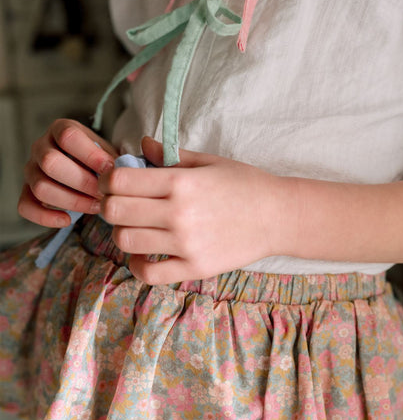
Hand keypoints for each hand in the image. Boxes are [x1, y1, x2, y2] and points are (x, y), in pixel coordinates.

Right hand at [18, 119, 117, 226]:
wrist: (88, 170)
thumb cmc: (101, 161)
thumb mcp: (109, 152)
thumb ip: (114, 158)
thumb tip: (121, 171)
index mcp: (61, 129)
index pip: (68, 136)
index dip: (90, 155)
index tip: (111, 170)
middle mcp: (41, 146)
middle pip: (50, 162)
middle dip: (82, 182)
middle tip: (103, 193)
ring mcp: (31, 169)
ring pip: (40, 187)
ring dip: (71, 201)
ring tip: (95, 206)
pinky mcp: (26, 191)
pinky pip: (26, 206)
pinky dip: (45, 217)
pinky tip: (67, 220)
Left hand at [98, 137, 288, 282]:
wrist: (279, 217)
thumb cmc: (245, 184)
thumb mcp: (209, 161)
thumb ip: (171, 155)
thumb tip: (141, 145)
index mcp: (180, 183)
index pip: (119, 181)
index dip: (107, 179)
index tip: (113, 181)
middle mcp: (179, 214)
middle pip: (115, 211)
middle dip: (109, 204)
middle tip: (118, 203)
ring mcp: (186, 245)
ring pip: (125, 241)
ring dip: (122, 232)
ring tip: (134, 227)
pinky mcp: (195, 268)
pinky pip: (149, 274)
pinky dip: (137, 265)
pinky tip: (143, 255)